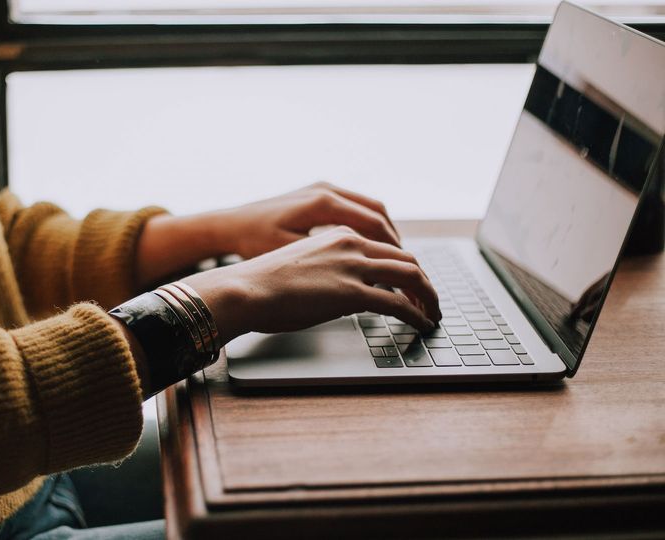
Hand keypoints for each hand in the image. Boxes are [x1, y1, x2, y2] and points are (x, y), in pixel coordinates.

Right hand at [180, 227, 439, 344]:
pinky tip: (422, 324)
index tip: (411, 283)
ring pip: (411, 276)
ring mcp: (353, 267)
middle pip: (406, 258)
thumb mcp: (299, 265)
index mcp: (337, 234)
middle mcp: (351, 244)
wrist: (244, 289)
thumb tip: (336, 290)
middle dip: (424, 281)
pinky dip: (417, 314)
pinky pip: (399, 303)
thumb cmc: (261, 283)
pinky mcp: (352, 293)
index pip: (385, 246)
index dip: (404, 266)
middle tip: (430, 300)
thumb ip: (326, 269)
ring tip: (433, 313)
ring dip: (428, 296)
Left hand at [208, 181, 400, 258]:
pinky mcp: (317, 193)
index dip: (394, 251)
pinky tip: (370, 247)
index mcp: (323, 203)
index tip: (405, 271)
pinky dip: (369, 226)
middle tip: (408, 268)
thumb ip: (328, 263)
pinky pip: (355, 207)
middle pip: (378, 214)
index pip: (374, 225)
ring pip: (370, 208)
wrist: (229, 224)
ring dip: (385, 233)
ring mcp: (322, 188)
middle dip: (395, 243)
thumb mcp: (291, 255)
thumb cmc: (253, 242)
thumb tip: (364, 279)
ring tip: (394, 259)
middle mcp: (326, 190)